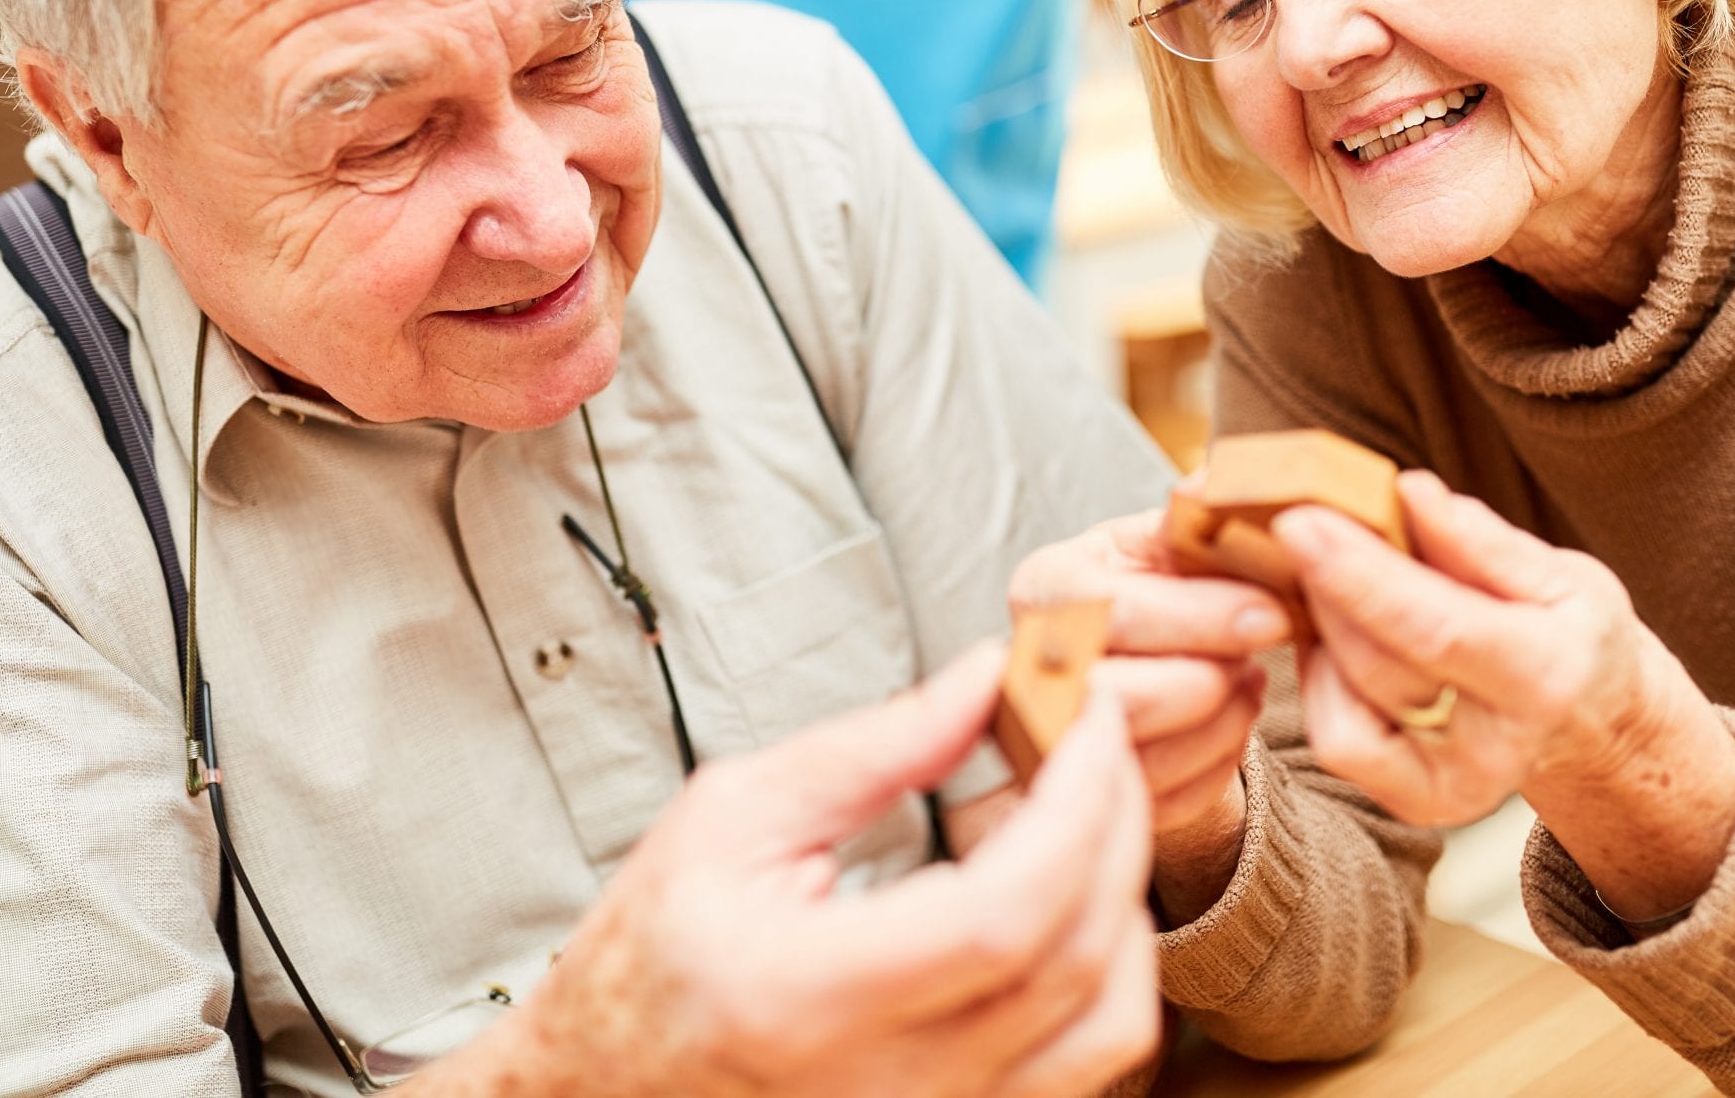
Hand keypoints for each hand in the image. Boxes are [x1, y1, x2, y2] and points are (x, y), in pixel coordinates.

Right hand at [453, 644, 1160, 1097]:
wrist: (607, 1086)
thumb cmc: (654, 955)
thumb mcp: (732, 819)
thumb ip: (871, 749)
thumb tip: (988, 677)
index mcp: (806, 997)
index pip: (1001, 914)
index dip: (1075, 808)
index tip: (1089, 718)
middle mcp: (884, 1086)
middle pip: (1074, 960)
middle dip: (1115, 825)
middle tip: (1098, 738)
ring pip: (1110, 1027)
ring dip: (1126, 902)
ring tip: (1086, 817)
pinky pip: (1089, 1068)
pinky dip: (1109, 973)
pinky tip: (1074, 903)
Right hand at [1006, 501, 1292, 923]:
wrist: (1140, 659)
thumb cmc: (1158, 589)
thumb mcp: (1164, 542)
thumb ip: (1191, 517)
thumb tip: (1214, 482)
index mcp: (1046, 589)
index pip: (1115, 612)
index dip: (1202, 617)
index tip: (1274, 616)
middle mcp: (1026, 668)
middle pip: (1125, 697)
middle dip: (1212, 681)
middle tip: (1259, 660)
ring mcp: (1048, 742)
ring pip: (1147, 760)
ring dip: (1222, 725)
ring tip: (1247, 684)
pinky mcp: (1085, 796)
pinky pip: (1163, 803)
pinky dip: (1214, 765)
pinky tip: (1230, 722)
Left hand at [1278, 473, 1734, 918]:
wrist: (1599, 726)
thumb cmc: (1573, 636)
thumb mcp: (1560, 575)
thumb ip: (1481, 543)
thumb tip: (1410, 494)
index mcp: (1545, 677)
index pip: (1434, 629)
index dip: (1359, 575)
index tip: (1301, 522)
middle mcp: (1498, 751)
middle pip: (1377, 666)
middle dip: (1328, 590)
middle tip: (1307, 527)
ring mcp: (1454, 792)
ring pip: (1346, 707)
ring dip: (1324, 631)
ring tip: (1337, 579)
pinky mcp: (1416, 805)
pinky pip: (1338, 742)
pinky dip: (1326, 681)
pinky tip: (1343, 639)